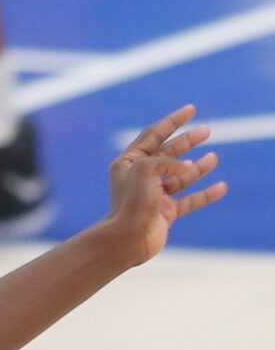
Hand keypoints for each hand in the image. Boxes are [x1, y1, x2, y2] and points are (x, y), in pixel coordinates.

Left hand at [103, 105, 225, 265]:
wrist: (128, 239)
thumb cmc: (132, 202)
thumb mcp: (146, 167)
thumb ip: (166, 159)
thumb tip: (187, 168)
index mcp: (128, 163)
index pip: (153, 135)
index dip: (172, 121)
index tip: (192, 109)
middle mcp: (140, 178)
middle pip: (168, 153)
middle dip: (187, 142)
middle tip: (206, 131)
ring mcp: (153, 196)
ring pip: (180, 177)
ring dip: (197, 167)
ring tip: (213, 158)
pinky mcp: (165, 213)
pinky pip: (190, 200)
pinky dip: (205, 194)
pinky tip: (221, 187)